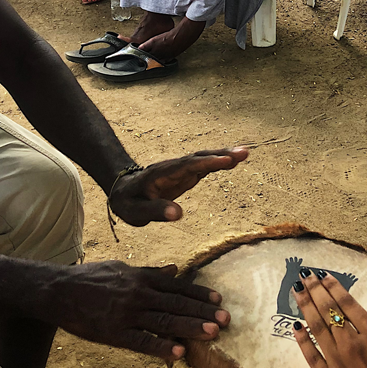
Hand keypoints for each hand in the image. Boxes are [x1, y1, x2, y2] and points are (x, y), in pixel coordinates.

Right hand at [51, 261, 230, 359]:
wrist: (58, 291)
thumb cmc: (90, 278)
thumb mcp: (121, 268)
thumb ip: (149, 271)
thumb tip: (174, 270)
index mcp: (140, 277)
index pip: (176, 285)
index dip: (198, 293)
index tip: (218, 299)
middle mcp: (137, 293)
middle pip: (176, 303)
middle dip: (203, 311)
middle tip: (227, 319)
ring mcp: (126, 314)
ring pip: (164, 321)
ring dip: (190, 327)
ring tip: (213, 333)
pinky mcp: (114, 333)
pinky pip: (142, 342)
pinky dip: (161, 347)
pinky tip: (179, 352)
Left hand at [109, 147, 247, 226]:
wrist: (122, 190)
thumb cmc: (127, 202)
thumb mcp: (134, 212)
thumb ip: (155, 211)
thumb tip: (177, 214)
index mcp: (161, 174)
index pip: (186, 166)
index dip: (206, 163)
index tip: (224, 160)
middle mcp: (173, 167)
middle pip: (199, 158)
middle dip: (220, 155)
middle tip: (243, 153)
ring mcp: (181, 169)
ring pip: (203, 159)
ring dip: (223, 155)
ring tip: (244, 154)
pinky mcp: (186, 174)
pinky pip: (204, 166)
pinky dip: (219, 162)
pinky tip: (234, 161)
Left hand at [293, 270, 366, 367]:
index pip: (348, 304)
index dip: (334, 287)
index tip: (324, 276)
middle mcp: (353, 344)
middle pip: (329, 311)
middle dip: (315, 290)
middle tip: (305, 276)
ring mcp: (338, 363)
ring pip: (317, 328)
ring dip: (305, 306)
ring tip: (296, 290)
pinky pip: (310, 356)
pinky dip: (301, 339)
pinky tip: (296, 325)